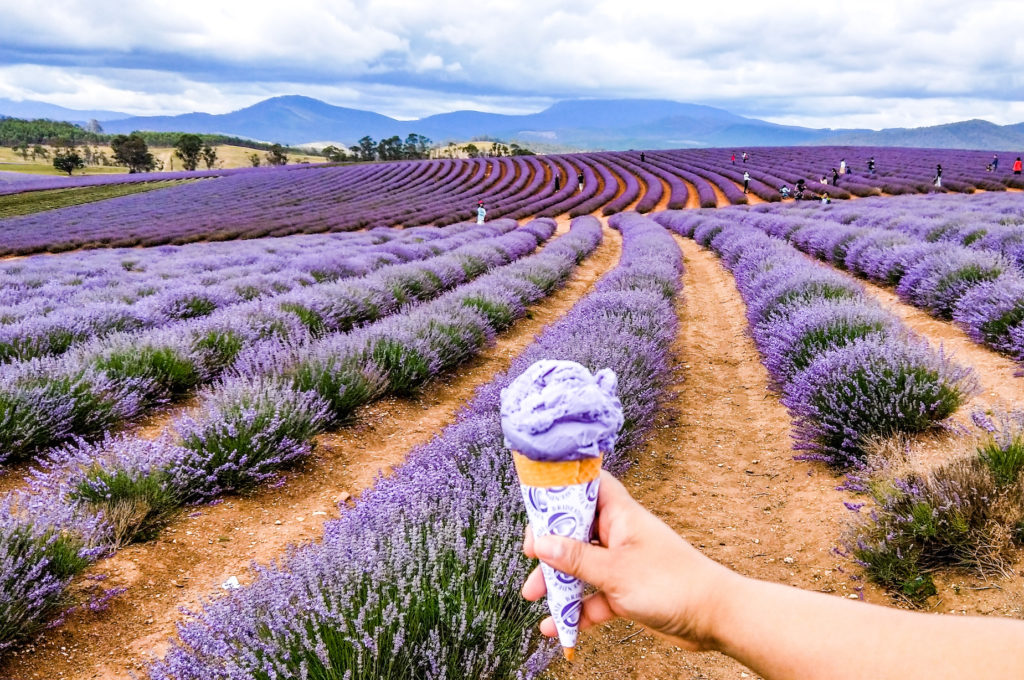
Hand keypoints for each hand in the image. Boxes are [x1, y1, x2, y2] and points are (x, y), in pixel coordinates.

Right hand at [521, 470, 736, 650]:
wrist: (715, 618)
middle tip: (530, 559)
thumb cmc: (674, 584)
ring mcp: (622, 563)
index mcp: (620, 515)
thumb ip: (576, 559)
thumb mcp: (615, 571)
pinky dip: (576, 608)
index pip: (587, 486)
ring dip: (558, 580)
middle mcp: (619, 535)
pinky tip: (558, 625)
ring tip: (534, 596)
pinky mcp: (626, 590)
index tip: (536, 505)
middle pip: (575, 530)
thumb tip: (541, 543)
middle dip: (549, 546)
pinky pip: (593, 596)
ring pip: (581, 566)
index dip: (560, 489)